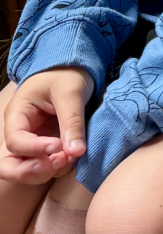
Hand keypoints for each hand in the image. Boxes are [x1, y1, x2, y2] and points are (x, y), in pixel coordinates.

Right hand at [0, 67, 92, 183]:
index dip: (34, 149)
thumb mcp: (71, 91)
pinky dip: (57, 167)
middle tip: (58, 162)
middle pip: (10, 165)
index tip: (58, 146)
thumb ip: (72, 120)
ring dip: (47, 171)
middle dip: (32, 171)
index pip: (16, 141)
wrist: (75, 66)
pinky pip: (45, 165)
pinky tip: (73, 158)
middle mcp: (19, 132)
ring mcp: (32, 141)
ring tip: (70, 159)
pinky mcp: (46, 146)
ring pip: (27, 169)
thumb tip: (77, 151)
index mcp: (17, 114)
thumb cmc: (67, 74)